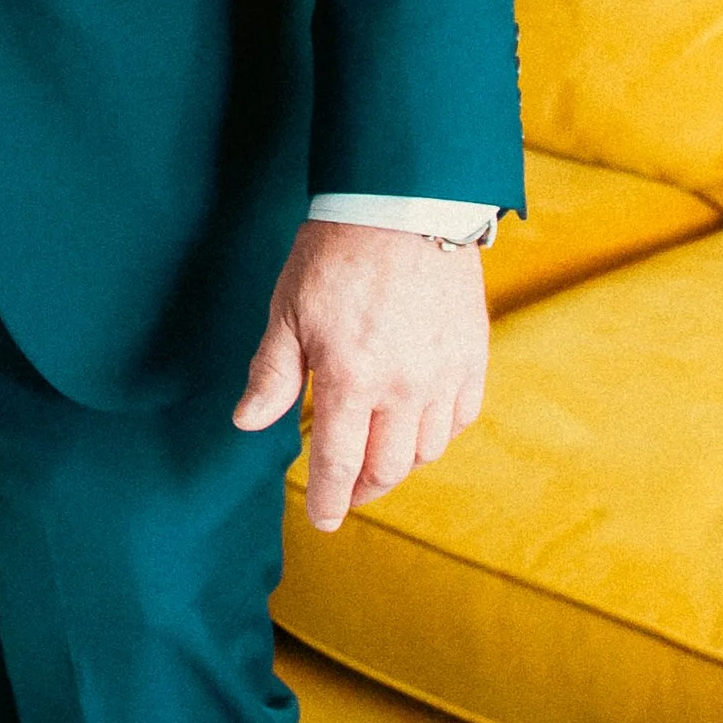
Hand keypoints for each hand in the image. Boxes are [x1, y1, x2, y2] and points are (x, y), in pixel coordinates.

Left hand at [233, 219, 488, 531]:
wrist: (405, 201)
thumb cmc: (336, 252)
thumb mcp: (288, 311)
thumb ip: (273, 374)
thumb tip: (249, 423)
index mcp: (351, 379)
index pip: (339, 464)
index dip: (330, 500)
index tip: (323, 520)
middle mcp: (403, 387)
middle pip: (387, 466)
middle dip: (363, 491)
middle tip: (347, 497)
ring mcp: (444, 373)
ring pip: (427, 449)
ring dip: (399, 465)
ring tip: (378, 461)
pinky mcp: (473, 354)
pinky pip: (460, 416)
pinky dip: (438, 433)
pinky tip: (419, 429)